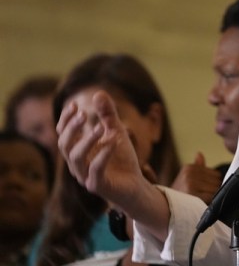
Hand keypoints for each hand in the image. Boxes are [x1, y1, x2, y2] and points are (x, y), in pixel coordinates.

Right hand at [57, 90, 151, 211]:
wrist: (135, 186)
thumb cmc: (121, 159)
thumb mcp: (116, 132)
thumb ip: (107, 115)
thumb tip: (98, 93)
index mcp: (78, 151)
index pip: (63, 134)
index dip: (65, 120)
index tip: (74, 104)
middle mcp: (77, 164)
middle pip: (64, 145)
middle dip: (72, 128)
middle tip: (83, 114)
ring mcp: (85, 176)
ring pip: (76, 157)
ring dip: (87, 140)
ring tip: (101, 127)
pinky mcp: (97, 185)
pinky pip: (95, 170)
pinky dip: (103, 155)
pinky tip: (113, 142)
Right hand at [171, 152, 222, 203]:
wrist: (166, 208)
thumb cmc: (180, 194)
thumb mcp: (186, 178)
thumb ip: (197, 167)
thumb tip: (199, 153)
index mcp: (189, 168)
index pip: (216, 174)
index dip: (213, 184)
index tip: (204, 190)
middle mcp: (189, 173)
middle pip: (217, 181)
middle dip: (213, 189)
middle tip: (202, 196)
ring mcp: (190, 183)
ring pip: (215, 189)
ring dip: (212, 196)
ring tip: (201, 200)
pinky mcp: (192, 194)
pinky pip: (211, 196)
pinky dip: (209, 202)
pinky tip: (201, 204)